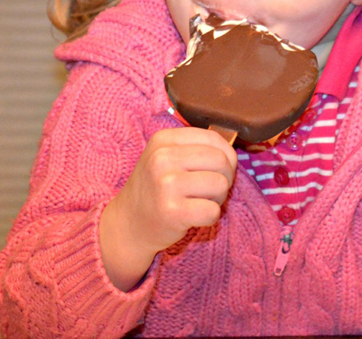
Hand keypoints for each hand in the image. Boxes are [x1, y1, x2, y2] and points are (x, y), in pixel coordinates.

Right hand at [99, 127, 236, 290]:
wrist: (128, 223)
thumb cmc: (157, 189)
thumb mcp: (167, 158)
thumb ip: (197, 149)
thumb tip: (233, 153)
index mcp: (164, 140)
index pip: (214, 139)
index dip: (226, 157)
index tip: (214, 170)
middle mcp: (162, 158)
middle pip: (222, 161)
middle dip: (224, 178)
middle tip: (207, 190)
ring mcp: (166, 185)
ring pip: (220, 185)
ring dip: (217, 198)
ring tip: (198, 202)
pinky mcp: (173, 211)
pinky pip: (213, 211)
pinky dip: (209, 217)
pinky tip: (193, 216)